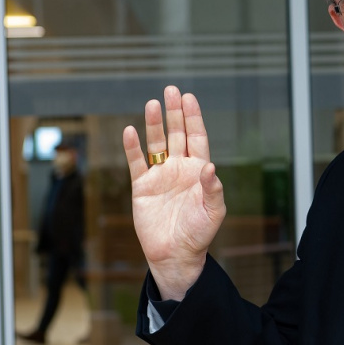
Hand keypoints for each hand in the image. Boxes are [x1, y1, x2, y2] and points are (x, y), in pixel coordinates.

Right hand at [122, 86, 226, 299]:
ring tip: (153, 104)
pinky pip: (136, 163)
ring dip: (154, 124)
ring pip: (156, 144)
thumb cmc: (199, 233)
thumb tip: (210, 167)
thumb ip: (213, 188)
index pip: (197, 138)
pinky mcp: (142, 187)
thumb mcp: (213, 211)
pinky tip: (131, 131)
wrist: (175, 254)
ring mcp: (160, 176)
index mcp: (199, 171)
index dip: (193, 118)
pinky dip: (132, 147)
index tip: (189, 98)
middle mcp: (179, 169)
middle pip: (177, 134)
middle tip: (171, 90)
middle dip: (174, 112)